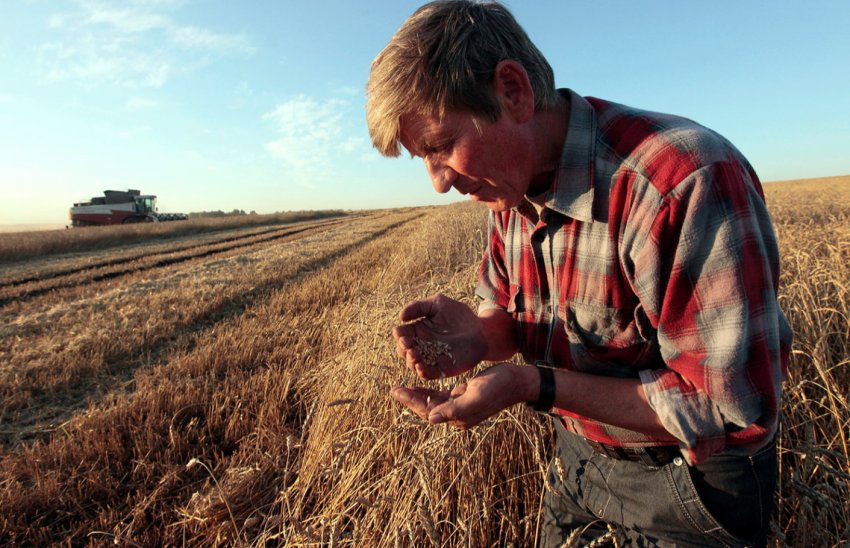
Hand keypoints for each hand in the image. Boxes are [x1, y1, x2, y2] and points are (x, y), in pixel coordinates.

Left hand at [390, 363, 530, 428]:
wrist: (517, 381)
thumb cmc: (499, 387)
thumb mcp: (476, 396)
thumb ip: (454, 409)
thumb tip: (431, 419)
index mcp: (459, 417)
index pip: (428, 411)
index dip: (411, 401)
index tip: (396, 391)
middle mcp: (457, 415)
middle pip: (427, 407)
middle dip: (409, 399)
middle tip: (393, 389)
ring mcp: (460, 406)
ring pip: (433, 402)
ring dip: (417, 395)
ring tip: (401, 388)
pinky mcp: (464, 396)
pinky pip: (442, 396)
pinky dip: (430, 391)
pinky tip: (420, 385)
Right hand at [392, 294, 487, 378]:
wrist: (482, 331)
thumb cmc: (460, 314)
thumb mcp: (438, 303)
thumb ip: (419, 306)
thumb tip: (401, 317)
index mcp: (418, 329)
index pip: (401, 334)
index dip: (399, 335)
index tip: (403, 334)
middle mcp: (421, 345)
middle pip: (403, 350)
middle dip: (402, 349)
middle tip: (409, 346)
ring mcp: (430, 358)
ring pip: (412, 363)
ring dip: (410, 361)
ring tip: (414, 355)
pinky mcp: (441, 369)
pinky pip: (427, 374)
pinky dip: (422, 372)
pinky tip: (421, 367)